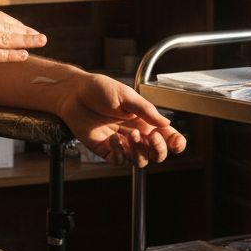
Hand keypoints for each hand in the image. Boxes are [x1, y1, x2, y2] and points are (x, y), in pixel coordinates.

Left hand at [56, 73, 186, 166]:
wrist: (74, 93)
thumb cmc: (99, 89)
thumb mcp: (126, 95)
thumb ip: (146, 110)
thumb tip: (166, 123)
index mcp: (144, 120)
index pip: (166, 136)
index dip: (175, 142)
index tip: (177, 143)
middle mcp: (135, 133)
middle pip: (155, 154)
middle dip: (158, 150)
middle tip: (151, 137)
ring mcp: (121, 143)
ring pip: (139, 161)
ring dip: (139, 151)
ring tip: (130, 135)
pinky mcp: (105, 149)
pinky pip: (119, 161)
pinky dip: (120, 153)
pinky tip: (113, 138)